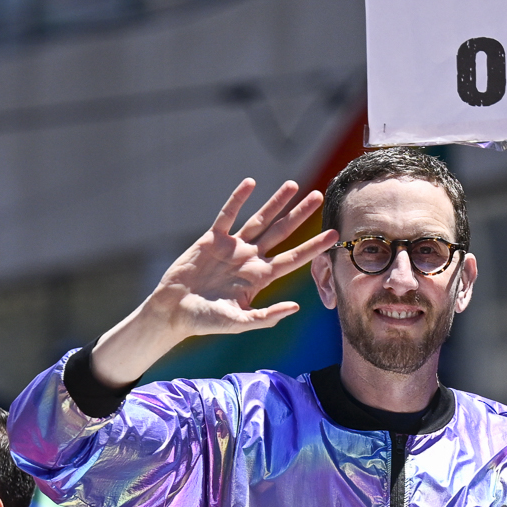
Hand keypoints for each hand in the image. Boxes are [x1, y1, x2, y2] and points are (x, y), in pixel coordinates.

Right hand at [123, 180, 330, 356]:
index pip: (293, 259)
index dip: (313, 247)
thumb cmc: (204, 321)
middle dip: (299, 215)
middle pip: (281, 232)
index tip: (334, 235)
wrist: (173, 310)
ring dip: (276, 202)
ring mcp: (232, 247)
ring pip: (259, 220)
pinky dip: (238, 199)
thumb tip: (295, 308)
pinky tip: (251, 183)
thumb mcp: (238, 323)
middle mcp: (250, 259)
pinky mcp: (212, 239)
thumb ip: (265, 317)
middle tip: (319, 196)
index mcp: (259, 278)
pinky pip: (227, 215)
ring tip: (293, 185)